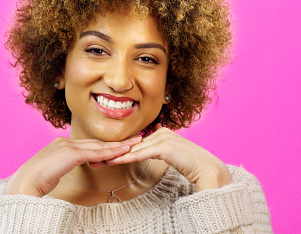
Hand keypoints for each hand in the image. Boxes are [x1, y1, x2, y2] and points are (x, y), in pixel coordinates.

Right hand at [4, 135, 140, 196]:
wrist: (26, 182)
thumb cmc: (35, 181)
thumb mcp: (51, 170)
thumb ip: (60, 166)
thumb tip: (64, 168)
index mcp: (59, 145)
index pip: (87, 145)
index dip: (103, 145)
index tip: (117, 144)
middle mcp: (64, 142)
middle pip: (95, 142)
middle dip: (115, 141)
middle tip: (133, 139)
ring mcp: (68, 146)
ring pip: (98, 146)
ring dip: (118, 145)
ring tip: (135, 143)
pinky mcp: (71, 154)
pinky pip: (96, 153)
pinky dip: (111, 152)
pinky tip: (123, 151)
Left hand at [107, 124, 232, 190]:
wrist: (207, 169)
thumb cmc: (191, 164)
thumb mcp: (172, 154)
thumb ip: (159, 150)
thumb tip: (147, 148)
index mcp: (162, 132)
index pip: (135, 142)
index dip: (119, 148)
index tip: (103, 153)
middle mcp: (161, 132)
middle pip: (131, 144)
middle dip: (112, 151)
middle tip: (94, 156)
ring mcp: (162, 138)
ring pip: (133, 149)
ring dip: (114, 156)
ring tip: (98, 160)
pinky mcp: (164, 147)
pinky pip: (140, 154)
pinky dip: (125, 158)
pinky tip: (113, 161)